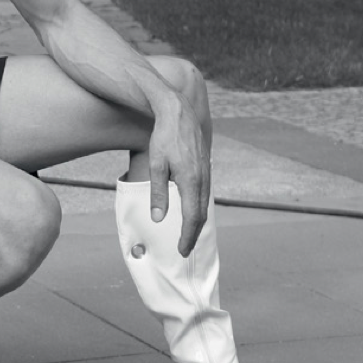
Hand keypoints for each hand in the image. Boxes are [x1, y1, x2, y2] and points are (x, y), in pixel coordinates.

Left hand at [147, 88, 210, 255]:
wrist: (178, 112)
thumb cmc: (163, 137)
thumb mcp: (156, 165)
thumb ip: (158, 193)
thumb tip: (159, 219)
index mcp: (190, 181)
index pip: (191, 218)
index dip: (187, 237)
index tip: (181, 251)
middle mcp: (202, 179)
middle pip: (200, 215)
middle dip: (193, 234)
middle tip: (184, 248)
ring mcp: (206, 172)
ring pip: (204, 204)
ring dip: (197, 222)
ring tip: (187, 234)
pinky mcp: (205, 166)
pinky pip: (205, 193)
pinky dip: (199, 208)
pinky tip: (192, 210)